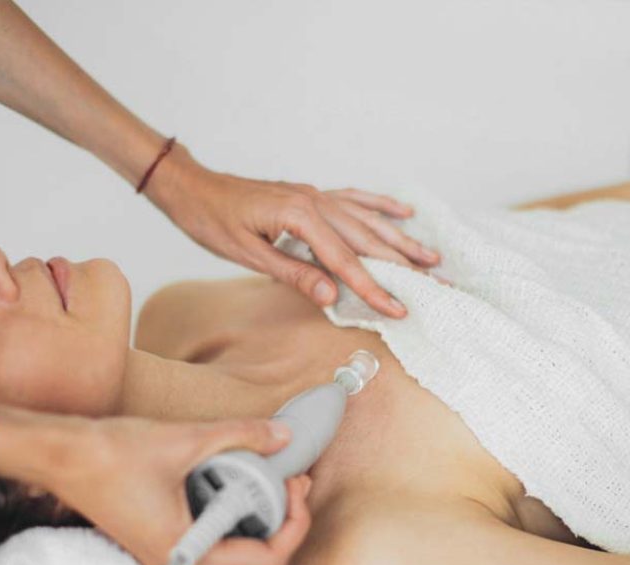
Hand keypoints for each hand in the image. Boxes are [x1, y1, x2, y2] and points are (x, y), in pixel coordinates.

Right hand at [48, 416, 312, 564]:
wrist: (61, 456)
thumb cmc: (112, 454)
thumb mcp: (186, 440)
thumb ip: (241, 436)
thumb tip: (283, 435)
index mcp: (188, 550)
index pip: (266, 558)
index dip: (294, 524)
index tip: (296, 486)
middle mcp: (180, 562)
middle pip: (255, 560)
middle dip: (283, 521)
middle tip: (291, 481)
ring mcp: (169, 554)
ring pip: (235, 552)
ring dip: (259, 518)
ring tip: (269, 478)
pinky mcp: (161, 539)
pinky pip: (213, 539)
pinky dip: (234, 515)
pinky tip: (237, 483)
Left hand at [145, 144, 444, 317]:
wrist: (192, 188)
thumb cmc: (213, 221)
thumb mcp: (248, 255)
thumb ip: (293, 274)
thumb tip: (331, 295)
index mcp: (301, 218)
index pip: (345, 262)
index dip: (374, 289)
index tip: (399, 309)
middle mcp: (316, 202)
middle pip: (368, 240)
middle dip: (404, 265)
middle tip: (437, 284)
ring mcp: (316, 195)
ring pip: (368, 220)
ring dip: (401, 240)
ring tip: (432, 256)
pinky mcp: (311, 194)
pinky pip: (354, 199)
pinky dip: (380, 206)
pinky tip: (402, 212)